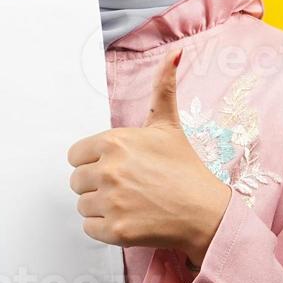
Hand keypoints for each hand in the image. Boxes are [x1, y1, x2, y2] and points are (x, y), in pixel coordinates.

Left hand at [67, 49, 232, 265]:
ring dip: (101, 207)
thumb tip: (175, 52)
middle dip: (96, 185)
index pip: (75, 156)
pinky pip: (89, 228)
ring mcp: (112, 201)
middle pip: (76, 181)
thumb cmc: (186, 168)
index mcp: (114, 142)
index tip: (117, 168)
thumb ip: (163, 87)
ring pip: (82, 205)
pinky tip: (129, 220)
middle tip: (126, 188)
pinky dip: (105, 228)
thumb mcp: (169, 125)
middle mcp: (109, 169)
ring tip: (130, 203)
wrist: (207, 212)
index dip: (93, 162)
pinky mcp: (116, 230)